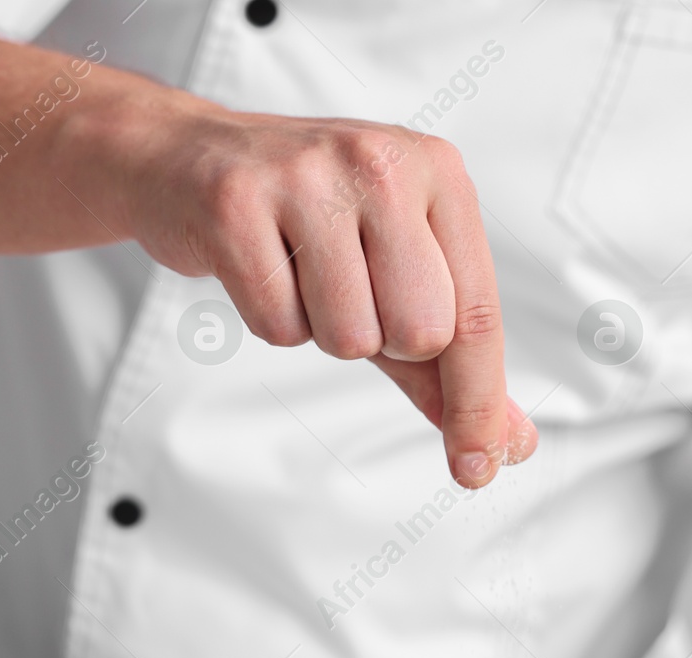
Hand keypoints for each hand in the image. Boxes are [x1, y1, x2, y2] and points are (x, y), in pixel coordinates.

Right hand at [97, 95, 536, 487]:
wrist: (185, 157)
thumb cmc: (305, 218)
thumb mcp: (394, 271)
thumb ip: (449, 361)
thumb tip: (505, 443)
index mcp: (438, 172)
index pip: (477, 313)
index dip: (478, 401)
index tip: (481, 465)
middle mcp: (382, 163)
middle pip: (420, 333)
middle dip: (382, 339)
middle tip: (347, 287)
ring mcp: (307, 178)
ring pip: (348, 336)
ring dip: (321, 327)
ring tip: (299, 270)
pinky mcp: (237, 205)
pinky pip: (279, 326)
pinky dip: (270, 317)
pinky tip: (259, 265)